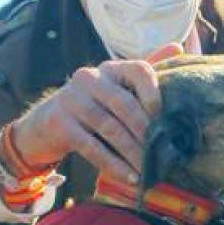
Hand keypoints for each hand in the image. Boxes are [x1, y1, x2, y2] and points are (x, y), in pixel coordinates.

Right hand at [10, 44, 182, 184]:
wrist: (45, 125)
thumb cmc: (94, 107)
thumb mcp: (117, 88)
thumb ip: (144, 72)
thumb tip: (178, 46)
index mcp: (110, 68)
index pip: (139, 70)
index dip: (155, 93)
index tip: (167, 118)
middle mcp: (89, 78)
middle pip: (125, 105)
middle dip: (147, 133)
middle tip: (164, 156)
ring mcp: (71, 100)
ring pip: (110, 129)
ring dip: (133, 154)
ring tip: (150, 171)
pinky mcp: (59, 124)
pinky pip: (92, 148)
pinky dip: (115, 166)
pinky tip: (131, 178)